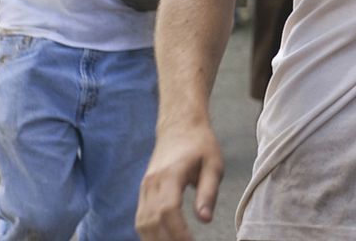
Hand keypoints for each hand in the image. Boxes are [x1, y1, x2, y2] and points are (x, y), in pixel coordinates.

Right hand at [136, 122, 224, 240]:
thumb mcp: (214, 164)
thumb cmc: (200, 144)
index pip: (168, 210)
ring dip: (155, 240)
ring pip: (142, 223)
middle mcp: (152, 182)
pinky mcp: (144, 191)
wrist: (179, 126)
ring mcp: (145, 187)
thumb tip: (205, 219)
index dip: (178, 232)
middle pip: (152, 221)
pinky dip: (149, 234)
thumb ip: (208, 191)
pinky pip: (141, 218)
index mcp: (170, 174)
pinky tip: (164, 240)